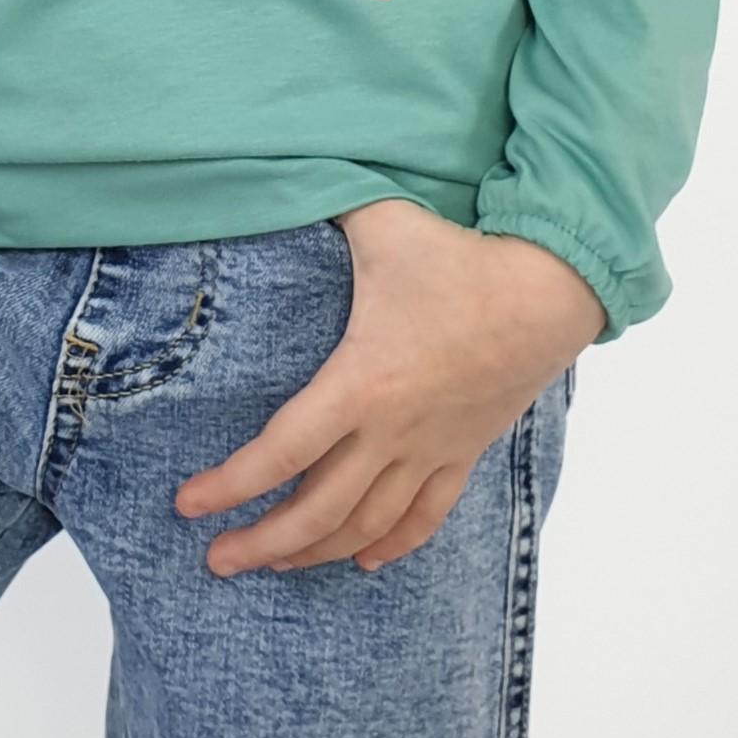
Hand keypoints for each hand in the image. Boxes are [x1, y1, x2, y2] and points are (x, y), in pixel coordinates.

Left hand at [172, 205, 602, 575]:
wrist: (550, 292)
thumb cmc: (459, 257)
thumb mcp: (381, 223)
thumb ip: (323, 203)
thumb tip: (272, 176)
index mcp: (360, 382)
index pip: (280, 452)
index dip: (229, 486)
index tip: (186, 505)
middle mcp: (392, 431)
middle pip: (318, 511)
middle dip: (262, 543)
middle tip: (217, 560)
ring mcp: (431, 449)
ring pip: (367, 525)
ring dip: (317, 551)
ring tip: (275, 561)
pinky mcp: (464, 452)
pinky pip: (426, 516)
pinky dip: (392, 544)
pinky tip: (365, 560)